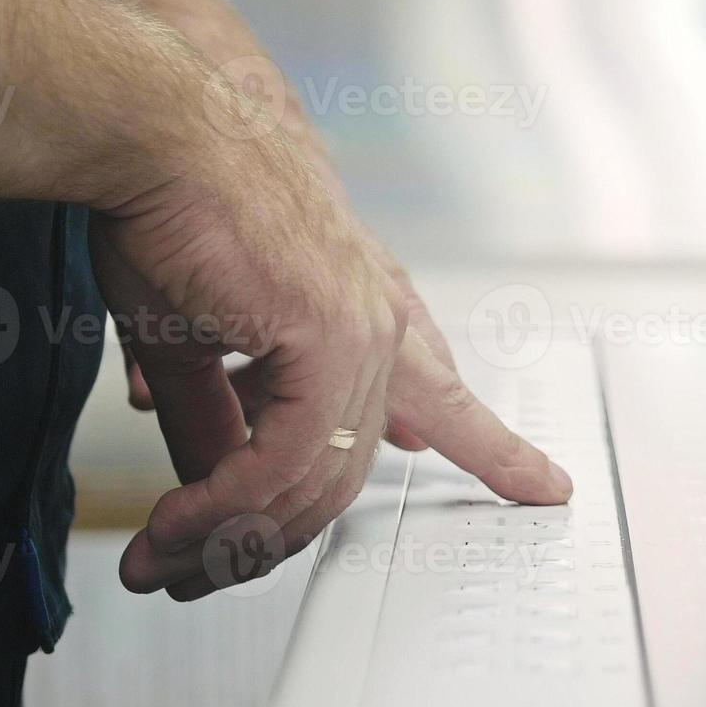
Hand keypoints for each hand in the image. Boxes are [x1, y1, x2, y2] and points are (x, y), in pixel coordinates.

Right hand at [97, 127, 570, 601]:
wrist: (163, 135)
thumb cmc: (175, 210)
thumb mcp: (194, 337)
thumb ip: (214, 414)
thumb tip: (208, 483)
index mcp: (364, 314)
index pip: (445, 399)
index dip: (492, 448)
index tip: (542, 484)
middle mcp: (378, 326)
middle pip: (350, 474)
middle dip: (265, 537)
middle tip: (193, 571)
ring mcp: (364, 333)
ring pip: (317, 482)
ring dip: (228, 534)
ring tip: (163, 558)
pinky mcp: (332, 338)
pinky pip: (285, 462)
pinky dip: (226, 503)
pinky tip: (182, 522)